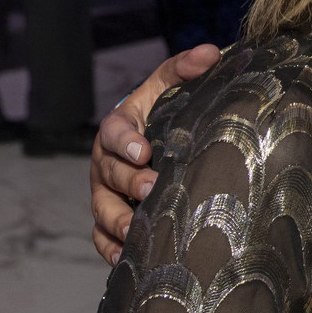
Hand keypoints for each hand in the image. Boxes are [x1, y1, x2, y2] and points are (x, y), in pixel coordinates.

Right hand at [90, 45, 221, 262]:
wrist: (161, 144)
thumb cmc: (165, 114)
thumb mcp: (171, 87)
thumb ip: (185, 68)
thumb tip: (211, 52)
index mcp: (119, 129)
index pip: (113, 132)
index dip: (126, 142)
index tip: (144, 149)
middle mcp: (106, 163)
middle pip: (108, 174)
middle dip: (129, 182)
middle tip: (154, 188)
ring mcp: (105, 194)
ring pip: (102, 210)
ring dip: (118, 221)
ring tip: (138, 231)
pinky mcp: (109, 220)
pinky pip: (101, 237)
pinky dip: (110, 249)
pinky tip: (128, 260)